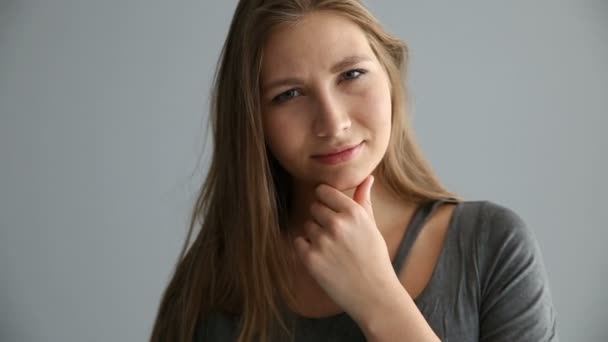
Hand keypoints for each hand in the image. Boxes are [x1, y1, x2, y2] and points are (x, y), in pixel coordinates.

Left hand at [293, 175, 401, 322]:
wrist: (374, 294)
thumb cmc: (375, 259)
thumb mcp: (372, 226)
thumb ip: (364, 200)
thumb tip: (367, 177)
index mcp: (353, 212)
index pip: (323, 191)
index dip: (325, 200)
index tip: (331, 210)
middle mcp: (337, 224)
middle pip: (314, 207)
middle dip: (321, 219)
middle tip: (337, 236)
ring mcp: (322, 241)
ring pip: (307, 225)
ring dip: (315, 235)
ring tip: (333, 250)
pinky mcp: (310, 259)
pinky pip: (299, 242)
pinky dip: (306, 249)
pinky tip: (323, 258)